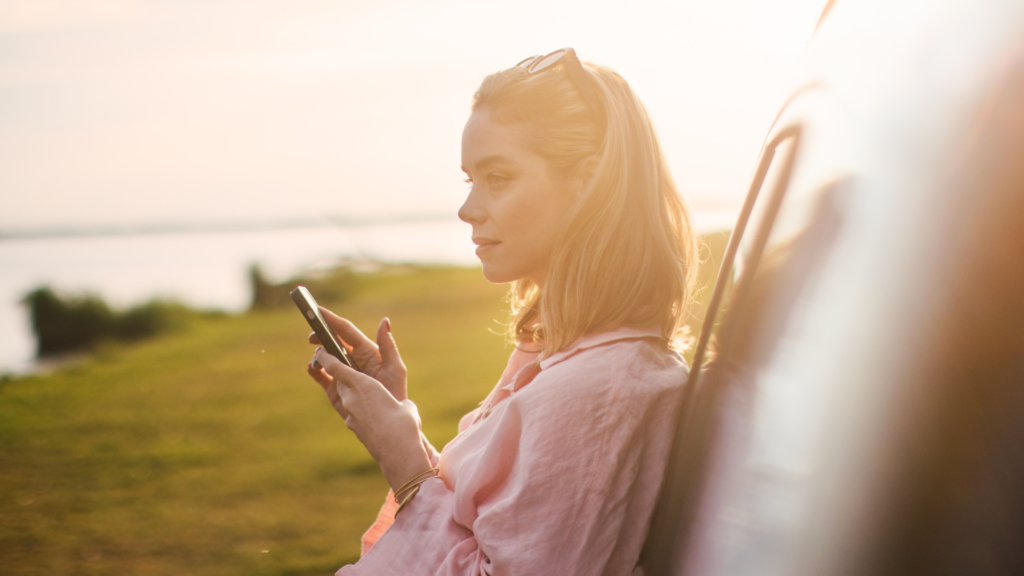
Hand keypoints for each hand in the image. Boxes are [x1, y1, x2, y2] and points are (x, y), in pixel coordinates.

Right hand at [307, 309, 406, 401]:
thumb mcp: (395, 369)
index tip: (319, 311)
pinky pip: (320, 374)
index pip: (347, 332)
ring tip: (318, 359)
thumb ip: (388, 346)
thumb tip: (384, 321)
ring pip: (324, 357)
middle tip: (312, 337)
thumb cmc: (396, 394)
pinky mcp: (334, 388)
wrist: (387, 423)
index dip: (333, 320)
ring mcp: (342, 373)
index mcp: (367, 351)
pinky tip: (313, 368)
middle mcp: (353, 360)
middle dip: (321, 336)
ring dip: (317, 354)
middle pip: (332, 342)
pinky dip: (313, 369)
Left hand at [315, 347, 431, 492]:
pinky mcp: (352, 427)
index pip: (336, 366)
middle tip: (349, 369)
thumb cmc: (405, 424)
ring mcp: (350, 414)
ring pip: (346, 397)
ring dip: (351, 393)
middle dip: (342, 374)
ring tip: (366, 394)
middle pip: (340, 381)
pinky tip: (372, 415)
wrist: (397, 453)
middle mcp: (352, 398)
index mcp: (364, 385)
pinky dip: (359, 410)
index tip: (321, 350)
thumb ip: (399, 401)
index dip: (326, 356)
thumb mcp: (406, 406)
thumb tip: (402, 406)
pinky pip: (352, 413)